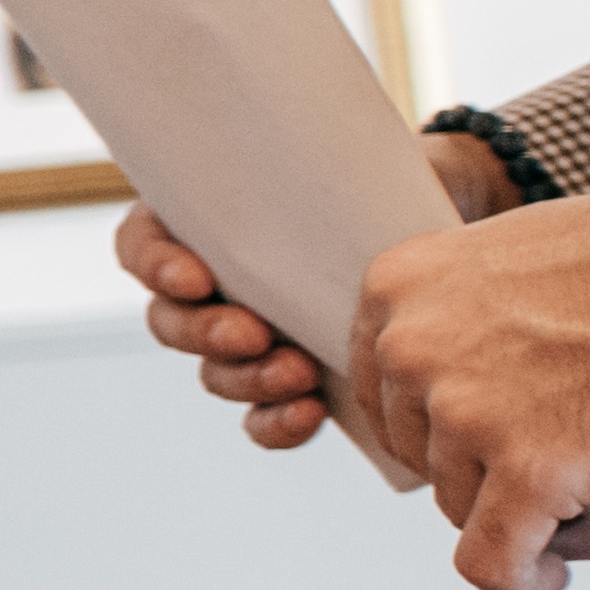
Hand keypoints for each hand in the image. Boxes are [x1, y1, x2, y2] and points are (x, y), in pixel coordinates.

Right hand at [109, 133, 519, 457]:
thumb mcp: (344, 166)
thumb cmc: (383, 179)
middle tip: (252, 335)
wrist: (448, 215)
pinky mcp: (293, 379)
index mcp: (204, 222)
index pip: (141, 246)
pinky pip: (261, 418)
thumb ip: (307, 181)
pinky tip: (309, 414)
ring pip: (215, 374)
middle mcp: (217, 284)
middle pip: (170, 321)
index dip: (155, 267)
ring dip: (245, 381)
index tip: (198, 278)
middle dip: (204, 334)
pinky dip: (276, 422)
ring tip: (297, 375)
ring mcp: (252, 337)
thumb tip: (311, 192)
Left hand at [344, 168, 589, 589]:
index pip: (387, 400)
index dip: (447, 434)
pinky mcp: (529, 469)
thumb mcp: (511, 267)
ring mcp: (467, 409)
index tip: (499, 443)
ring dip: (530, 518)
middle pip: (427, 456)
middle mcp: (412, 346)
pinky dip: (522, 580)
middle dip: (492, 475)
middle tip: (570, 468)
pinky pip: (492, 563)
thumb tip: (455, 424)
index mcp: (399, 289)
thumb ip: (462, 328)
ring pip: (463, 510)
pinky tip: (557, 573)